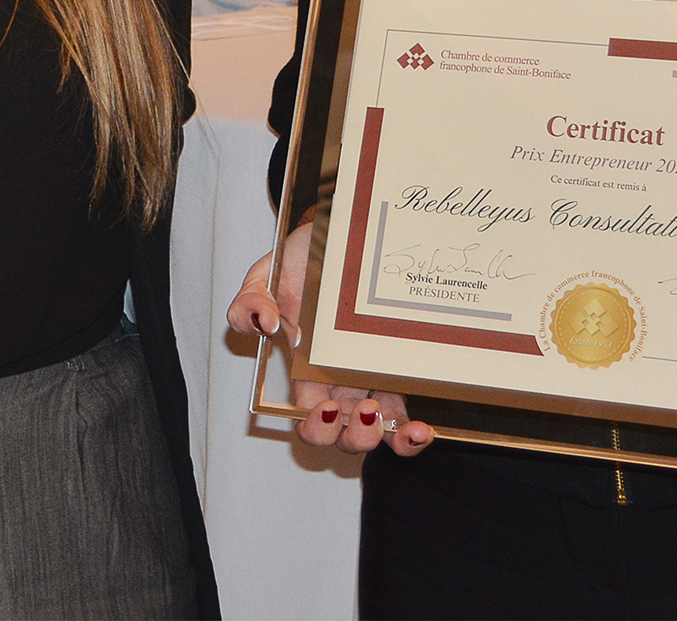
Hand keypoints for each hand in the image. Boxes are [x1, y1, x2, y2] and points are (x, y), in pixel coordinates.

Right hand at [227, 222, 433, 456]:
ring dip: (395, 441)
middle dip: (356, 437)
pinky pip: (409, 409)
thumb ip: (250, 302)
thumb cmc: (300, 260)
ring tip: (410, 431)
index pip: (307, 417)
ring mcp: (374, 377)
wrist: (336, 235)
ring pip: (383, 430)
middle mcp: (340, 382)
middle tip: (365, 411)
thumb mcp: (266, 276)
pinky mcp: (402, 366)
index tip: (326, 408)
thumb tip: (264, 324)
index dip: (315, 426)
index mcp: (304, 373)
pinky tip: (425, 428)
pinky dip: (416, 430)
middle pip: (346, 434)